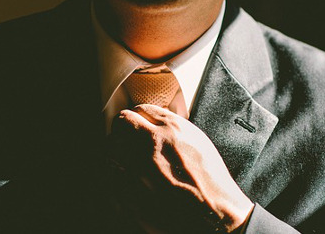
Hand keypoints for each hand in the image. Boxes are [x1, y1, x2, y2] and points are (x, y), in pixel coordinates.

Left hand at [108, 104, 253, 232]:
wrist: (213, 214)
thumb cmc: (210, 182)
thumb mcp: (198, 142)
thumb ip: (172, 128)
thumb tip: (154, 122)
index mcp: (171, 129)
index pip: (140, 109)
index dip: (138, 118)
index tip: (137, 124)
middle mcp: (151, 143)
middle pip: (121, 124)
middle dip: (123, 130)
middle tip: (128, 140)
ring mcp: (136, 167)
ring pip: (111, 148)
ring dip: (118, 152)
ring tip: (130, 162)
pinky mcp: (127, 190)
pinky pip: (110, 174)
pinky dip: (117, 175)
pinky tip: (131, 182)